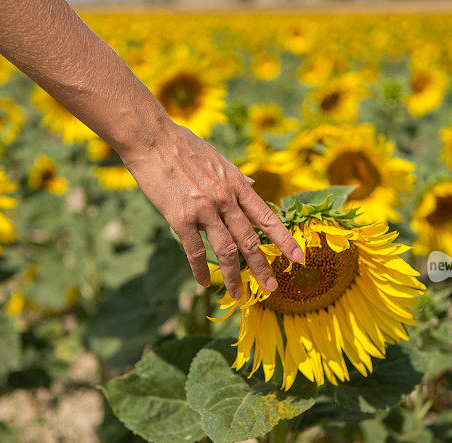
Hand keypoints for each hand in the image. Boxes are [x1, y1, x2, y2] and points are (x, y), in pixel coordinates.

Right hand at [121, 120, 304, 297]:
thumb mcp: (219, 159)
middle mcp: (225, 199)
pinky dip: (200, 269)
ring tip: (237, 293)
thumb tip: (254, 184)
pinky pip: (195, 250)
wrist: (152, 139)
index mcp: (236, 185)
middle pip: (249, 240)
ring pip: (226, 250)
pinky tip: (203, 282)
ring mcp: (203, 209)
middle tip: (272, 287)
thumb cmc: (184, 146)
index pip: (267, 217)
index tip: (298, 258)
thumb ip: (236, 177)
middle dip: (262, 266)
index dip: (284, 240)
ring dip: (233, 276)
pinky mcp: (180, 217)